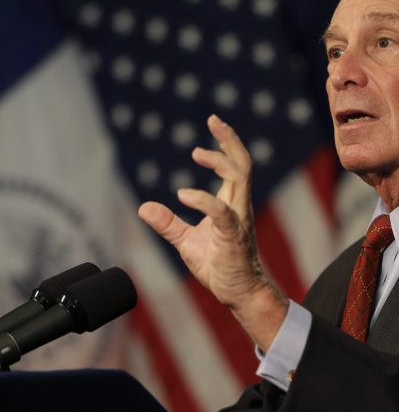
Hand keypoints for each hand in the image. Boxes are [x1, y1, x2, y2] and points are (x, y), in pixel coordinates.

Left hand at [138, 114, 286, 348]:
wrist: (237, 292)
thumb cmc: (219, 266)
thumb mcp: (186, 242)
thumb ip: (168, 223)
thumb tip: (144, 207)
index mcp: (232, 203)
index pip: (236, 165)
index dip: (226, 142)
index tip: (214, 123)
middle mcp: (239, 206)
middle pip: (242, 163)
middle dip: (230, 139)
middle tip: (213, 119)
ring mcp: (238, 219)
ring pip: (239, 178)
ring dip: (220, 160)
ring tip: (197, 152)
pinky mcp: (232, 235)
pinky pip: (220, 211)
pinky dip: (202, 199)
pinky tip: (182, 195)